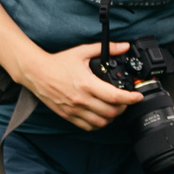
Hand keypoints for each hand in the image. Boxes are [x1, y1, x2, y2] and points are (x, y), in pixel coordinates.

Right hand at [18, 40, 144, 129]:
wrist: (36, 72)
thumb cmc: (58, 62)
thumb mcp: (82, 51)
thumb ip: (106, 49)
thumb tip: (124, 46)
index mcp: (87, 84)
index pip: (115, 96)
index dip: (130, 98)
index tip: (137, 96)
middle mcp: (81, 99)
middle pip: (111, 112)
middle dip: (123, 107)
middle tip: (127, 101)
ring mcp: (74, 110)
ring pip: (101, 122)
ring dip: (112, 117)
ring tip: (115, 108)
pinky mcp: (68, 116)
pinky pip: (88, 126)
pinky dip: (98, 124)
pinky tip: (101, 116)